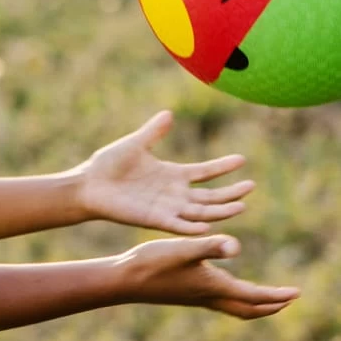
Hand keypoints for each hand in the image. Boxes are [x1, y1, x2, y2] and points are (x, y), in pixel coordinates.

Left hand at [76, 110, 253, 234]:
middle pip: (210, 195)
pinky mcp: (154, 219)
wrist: (89, 184)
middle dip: (231, 192)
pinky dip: (193, 226)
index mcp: (173, 174)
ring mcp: (166, 207)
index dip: (223, 167)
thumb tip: (169, 114)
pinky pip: (178, 224)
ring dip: (220, 211)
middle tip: (251, 187)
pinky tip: (209, 226)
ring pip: (200, 211)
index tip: (242, 159)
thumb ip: (154, 132)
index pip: (205, 172)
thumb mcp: (136, 144)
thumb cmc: (109, 164)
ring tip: (242, 206)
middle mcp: (174, 193)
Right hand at [118, 235, 299, 319]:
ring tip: (268, 295)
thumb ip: (210, 246)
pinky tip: (229, 284)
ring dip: (254, 303)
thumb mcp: (184, 248)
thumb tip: (236, 248)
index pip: (253, 296)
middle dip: (270, 305)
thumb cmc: (152, 263)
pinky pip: (220, 300)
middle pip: (247, 308)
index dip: (276, 296)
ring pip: (234, 306)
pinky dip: (235, 296)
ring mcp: (197, 296)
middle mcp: (208, 295)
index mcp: (213, 286)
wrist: (122, 280)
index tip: (297, 294)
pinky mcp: (187, 292)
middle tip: (290, 299)